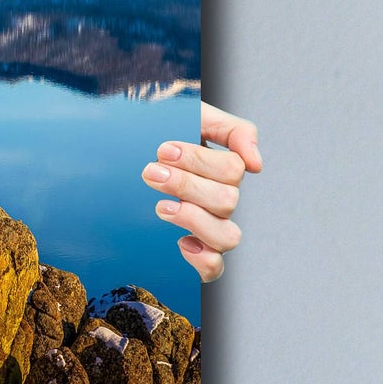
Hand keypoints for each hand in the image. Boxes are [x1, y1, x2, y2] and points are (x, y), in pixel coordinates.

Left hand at [144, 102, 260, 282]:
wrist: (126, 146)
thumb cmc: (164, 130)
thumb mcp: (197, 115)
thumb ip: (233, 130)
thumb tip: (256, 164)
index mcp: (224, 169)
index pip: (232, 170)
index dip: (199, 160)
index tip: (163, 149)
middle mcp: (221, 199)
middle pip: (227, 201)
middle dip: (186, 185)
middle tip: (151, 171)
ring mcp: (210, 225)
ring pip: (227, 236)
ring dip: (194, 220)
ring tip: (161, 206)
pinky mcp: (195, 249)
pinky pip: (214, 268)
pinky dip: (203, 260)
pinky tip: (181, 242)